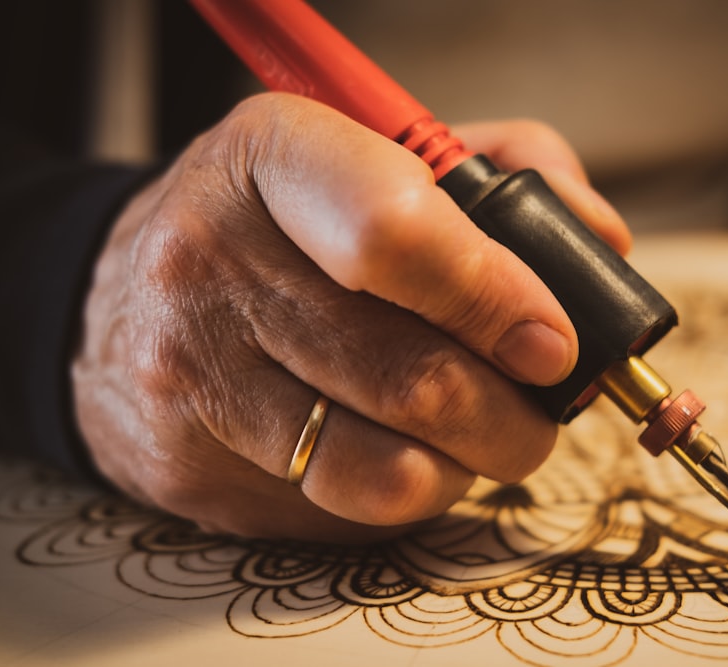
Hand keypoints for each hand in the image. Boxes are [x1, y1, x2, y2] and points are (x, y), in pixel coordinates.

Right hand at [71, 92, 629, 541]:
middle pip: (411, 376)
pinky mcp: (191, 468)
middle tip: (536, 411)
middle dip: (512, 416)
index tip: (551, 343)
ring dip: (466, 468)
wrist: (126, 299)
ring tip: (472, 437)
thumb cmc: (284, 224)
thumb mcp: (377, 153)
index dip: (495, 298)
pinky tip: (397, 453)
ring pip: (387, 470)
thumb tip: (602, 248)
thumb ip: (507, 176)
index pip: (395, 236)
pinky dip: (404, 495)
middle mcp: (210, 262)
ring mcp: (192, 376)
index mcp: (271, 158)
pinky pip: (344, 514)